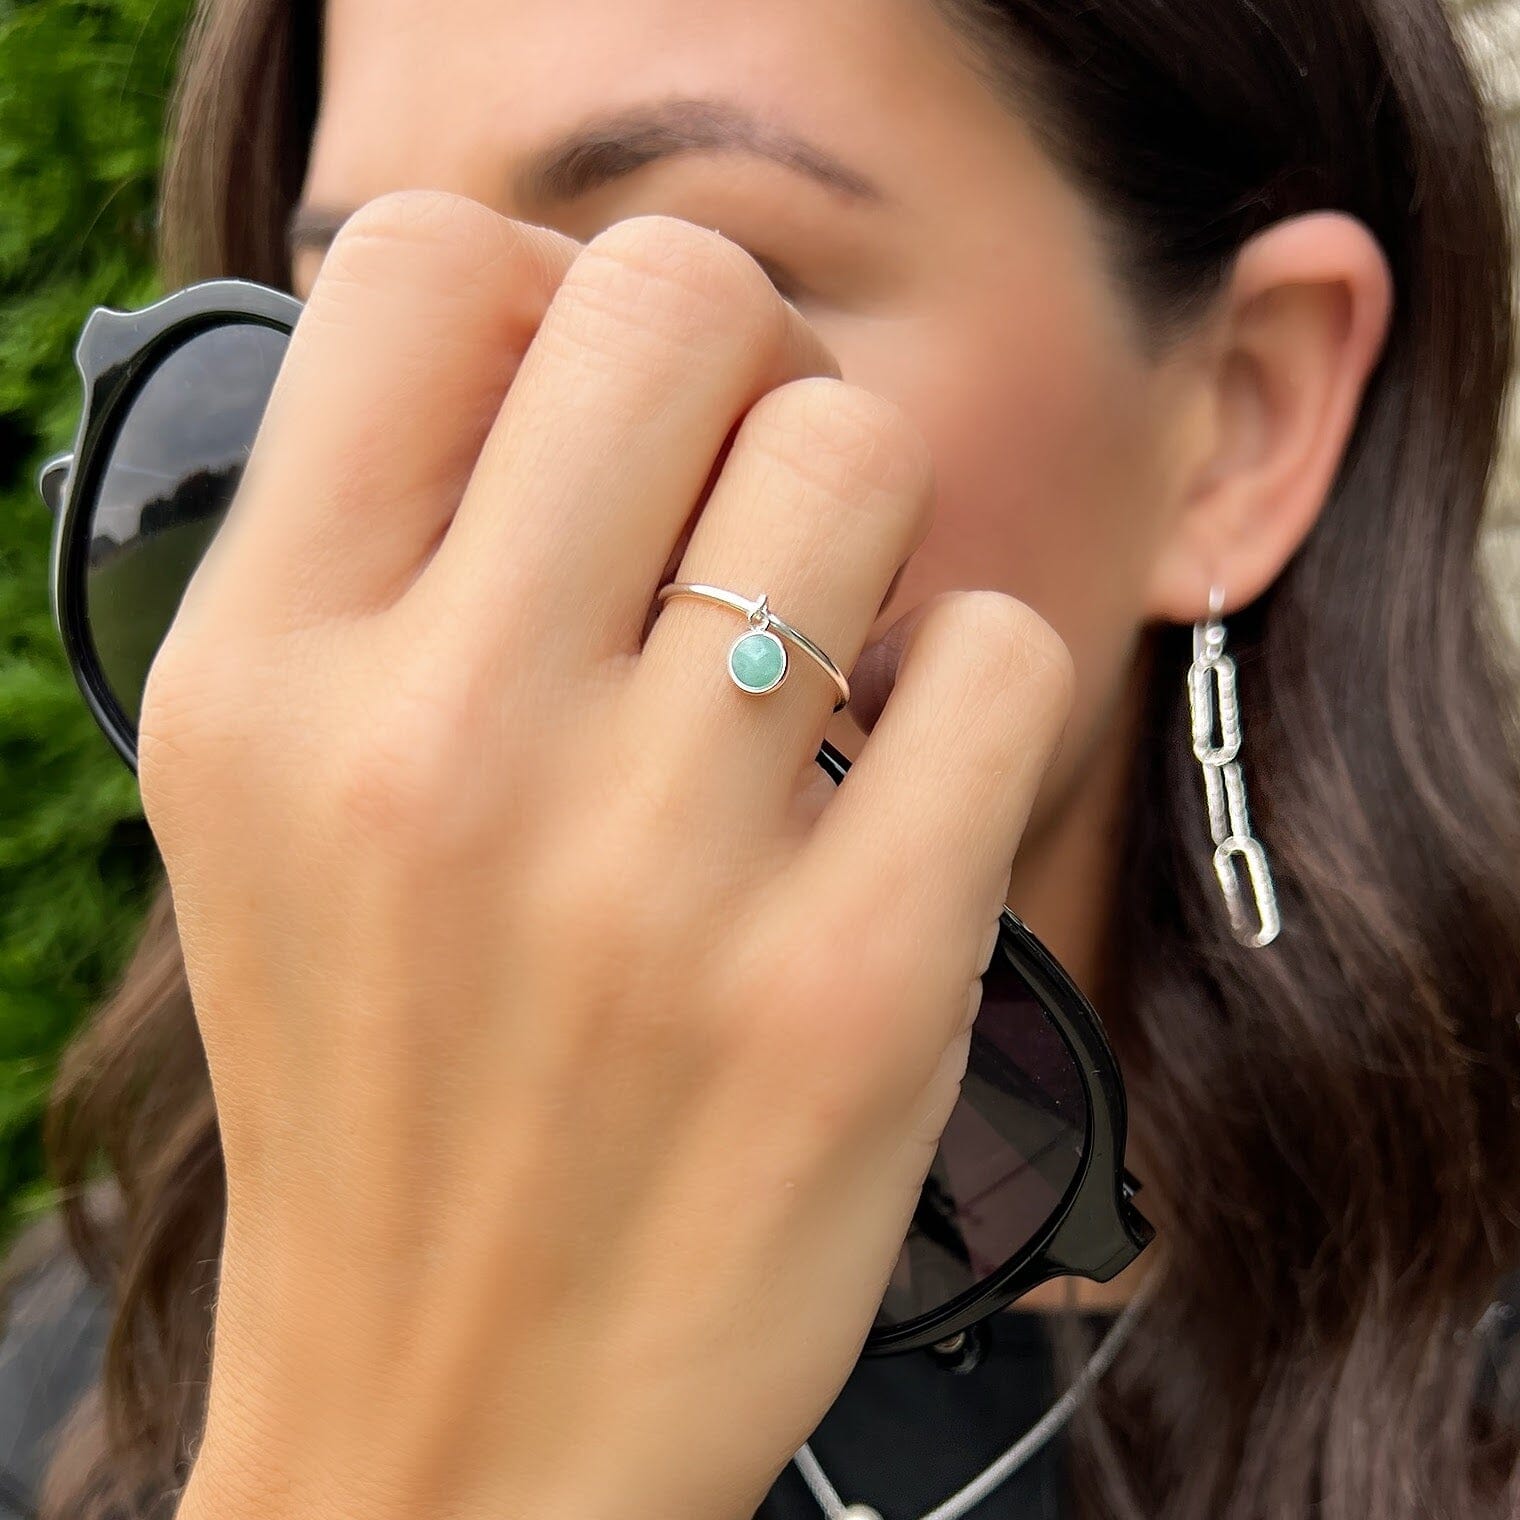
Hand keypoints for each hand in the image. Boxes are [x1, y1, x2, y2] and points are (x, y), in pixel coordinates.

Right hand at [147, 189, 1074, 1519]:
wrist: (457, 1414)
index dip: (536, 293)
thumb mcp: (275, 800)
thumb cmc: (377, 1076)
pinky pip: (1001, 659)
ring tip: (804, 655)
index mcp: (272, 676)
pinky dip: (970, 692)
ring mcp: (657, 868)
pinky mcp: (855, 980)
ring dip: (855, 528)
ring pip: (858, 452)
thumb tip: (552, 339)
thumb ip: (381, 548)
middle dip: (732, 363)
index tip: (585, 402)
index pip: (428, 267)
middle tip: (729, 488)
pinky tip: (889, 782)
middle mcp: (445, 744)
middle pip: (680, 301)